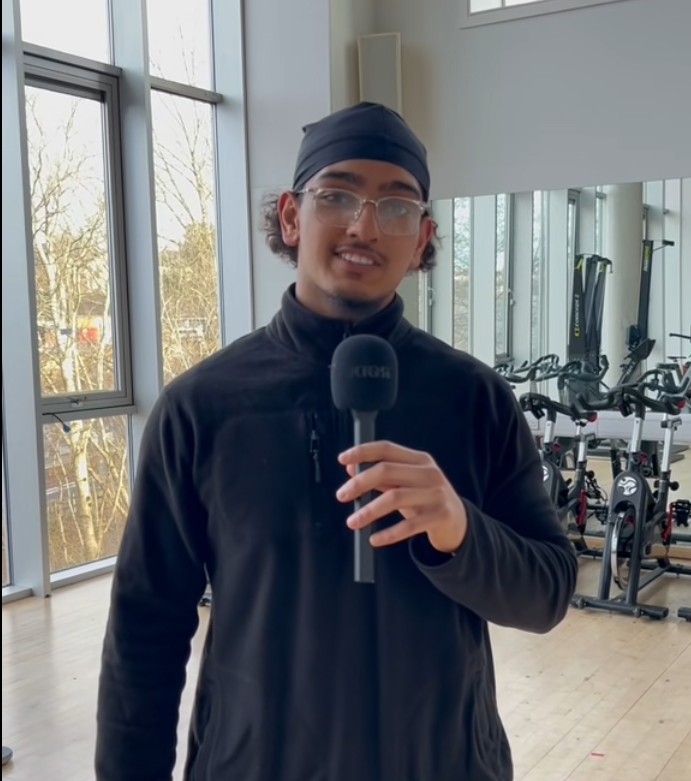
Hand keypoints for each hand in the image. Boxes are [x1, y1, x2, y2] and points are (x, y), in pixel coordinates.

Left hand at [336, 441, 467, 553]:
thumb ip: (381, 477)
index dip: (363, 452)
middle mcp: (429, 473)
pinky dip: (388, 534)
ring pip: (394, 497)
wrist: (459, 523)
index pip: (386, 448)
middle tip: (341, 495)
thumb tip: (351, 468)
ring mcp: (437, 493)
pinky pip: (409, 526)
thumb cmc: (425, 500)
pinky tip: (374, 540)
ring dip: (369, 511)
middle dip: (359, 483)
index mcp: (419, 460)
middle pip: (387, 471)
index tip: (342, 459)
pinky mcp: (441, 516)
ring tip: (352, 522)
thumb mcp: (405, 484)